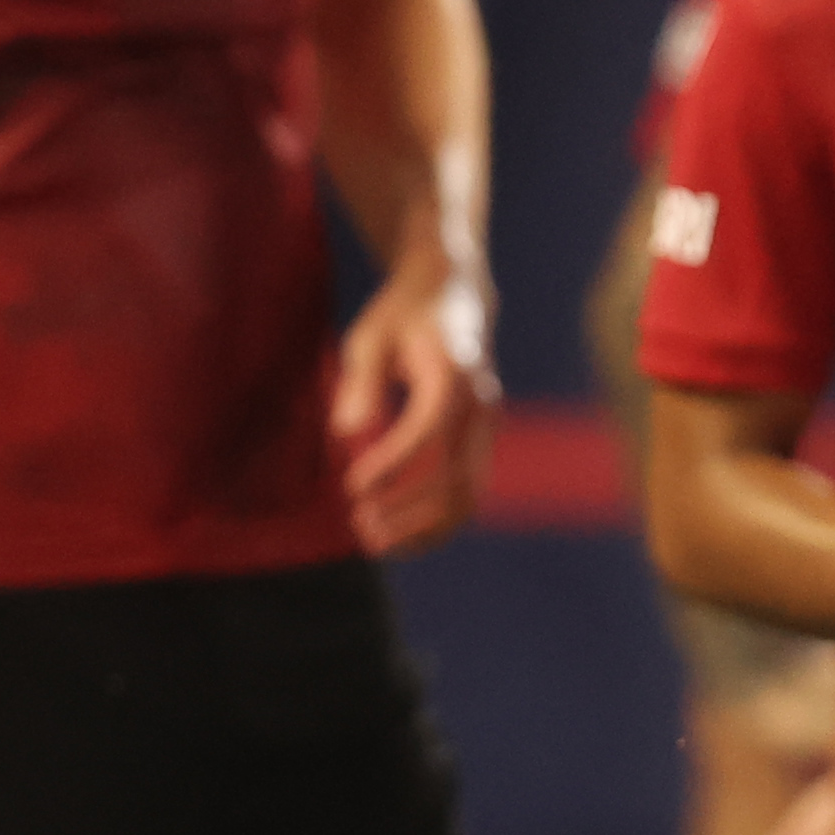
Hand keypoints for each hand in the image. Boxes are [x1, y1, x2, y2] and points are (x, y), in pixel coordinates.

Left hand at [334, 255, 501, 556]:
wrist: (455, 293)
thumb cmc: (404, 313)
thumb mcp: (370, 334)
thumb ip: (360, 380)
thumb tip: (346, 431)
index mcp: (453, 373)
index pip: (427, 429)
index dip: (391, 464)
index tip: (352, 486)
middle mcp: (481, 403)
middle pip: (457, 476)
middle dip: (409, 512)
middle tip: (360, 528)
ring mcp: (488, 424)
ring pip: (469, 495)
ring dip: (424, 527)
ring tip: (375, 542)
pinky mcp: (482, 438)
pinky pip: (468, 490)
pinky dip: (435, 519)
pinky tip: (397, 530)